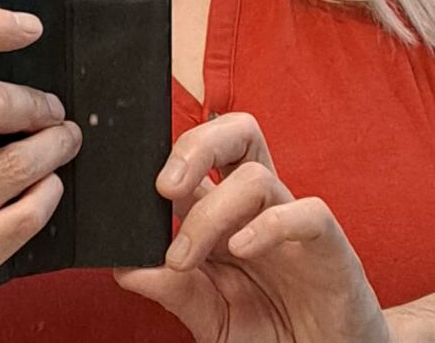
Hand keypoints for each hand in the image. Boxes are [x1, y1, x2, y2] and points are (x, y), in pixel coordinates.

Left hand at [116, 113, 391, 342]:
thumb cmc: (271, 332)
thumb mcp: (211, 317)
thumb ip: (174, 291)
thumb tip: (126, 267)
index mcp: (229, 212)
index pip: (200, 158)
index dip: (167, 164)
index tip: (133, 199)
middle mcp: (260, 206)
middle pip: (237, 133)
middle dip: (196, 145)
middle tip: (163, 187)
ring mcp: (295, 221)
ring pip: (257, 177)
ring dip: (212, 213)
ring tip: (185, 258)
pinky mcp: (329, 246)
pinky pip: (307, 214)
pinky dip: (269, 226)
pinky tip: (241, 248)